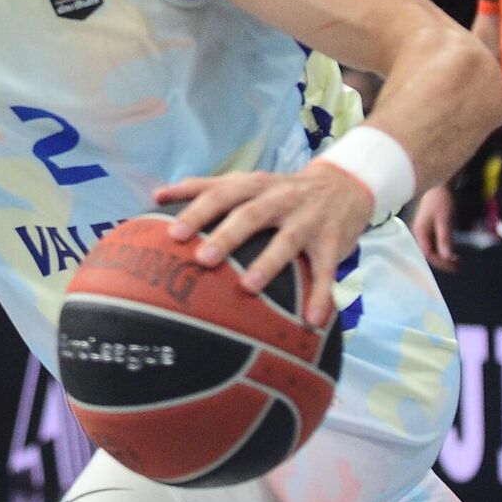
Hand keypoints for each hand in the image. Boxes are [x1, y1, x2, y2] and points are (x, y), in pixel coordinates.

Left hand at [153, 162, 373, 328]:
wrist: (344, 184)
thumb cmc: (279, 190)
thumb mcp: (246, 181)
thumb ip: (204, 186)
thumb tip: (157, 195)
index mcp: (254, 186)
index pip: (220, 194)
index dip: (197, 211)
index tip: (172, 233)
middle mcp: (280, 199)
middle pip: (250, 215)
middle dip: (226, 236)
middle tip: (203, 259)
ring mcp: (307, 220)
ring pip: (286, 241)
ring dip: (268, 264)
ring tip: (248, 288)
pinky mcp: (332, 242)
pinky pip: (326, 270)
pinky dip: (322, 294)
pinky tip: (313, 320)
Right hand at [412, 183, 457, 271]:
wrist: (438, 185)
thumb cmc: (440, 201)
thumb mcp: (444, 220)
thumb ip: (444, 238)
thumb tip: (446, 257)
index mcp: (420, 232)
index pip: (428, 254)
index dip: (441, 262)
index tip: (455, 267)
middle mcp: (418, 234)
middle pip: (428, 253)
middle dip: (443, 262)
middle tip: (458, 267)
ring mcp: (422, 231)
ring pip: (431, 249)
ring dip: (443, 257)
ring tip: (457, 261)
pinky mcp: (428, 228)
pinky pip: (433, 244)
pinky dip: (442, 250)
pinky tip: (451, 251)